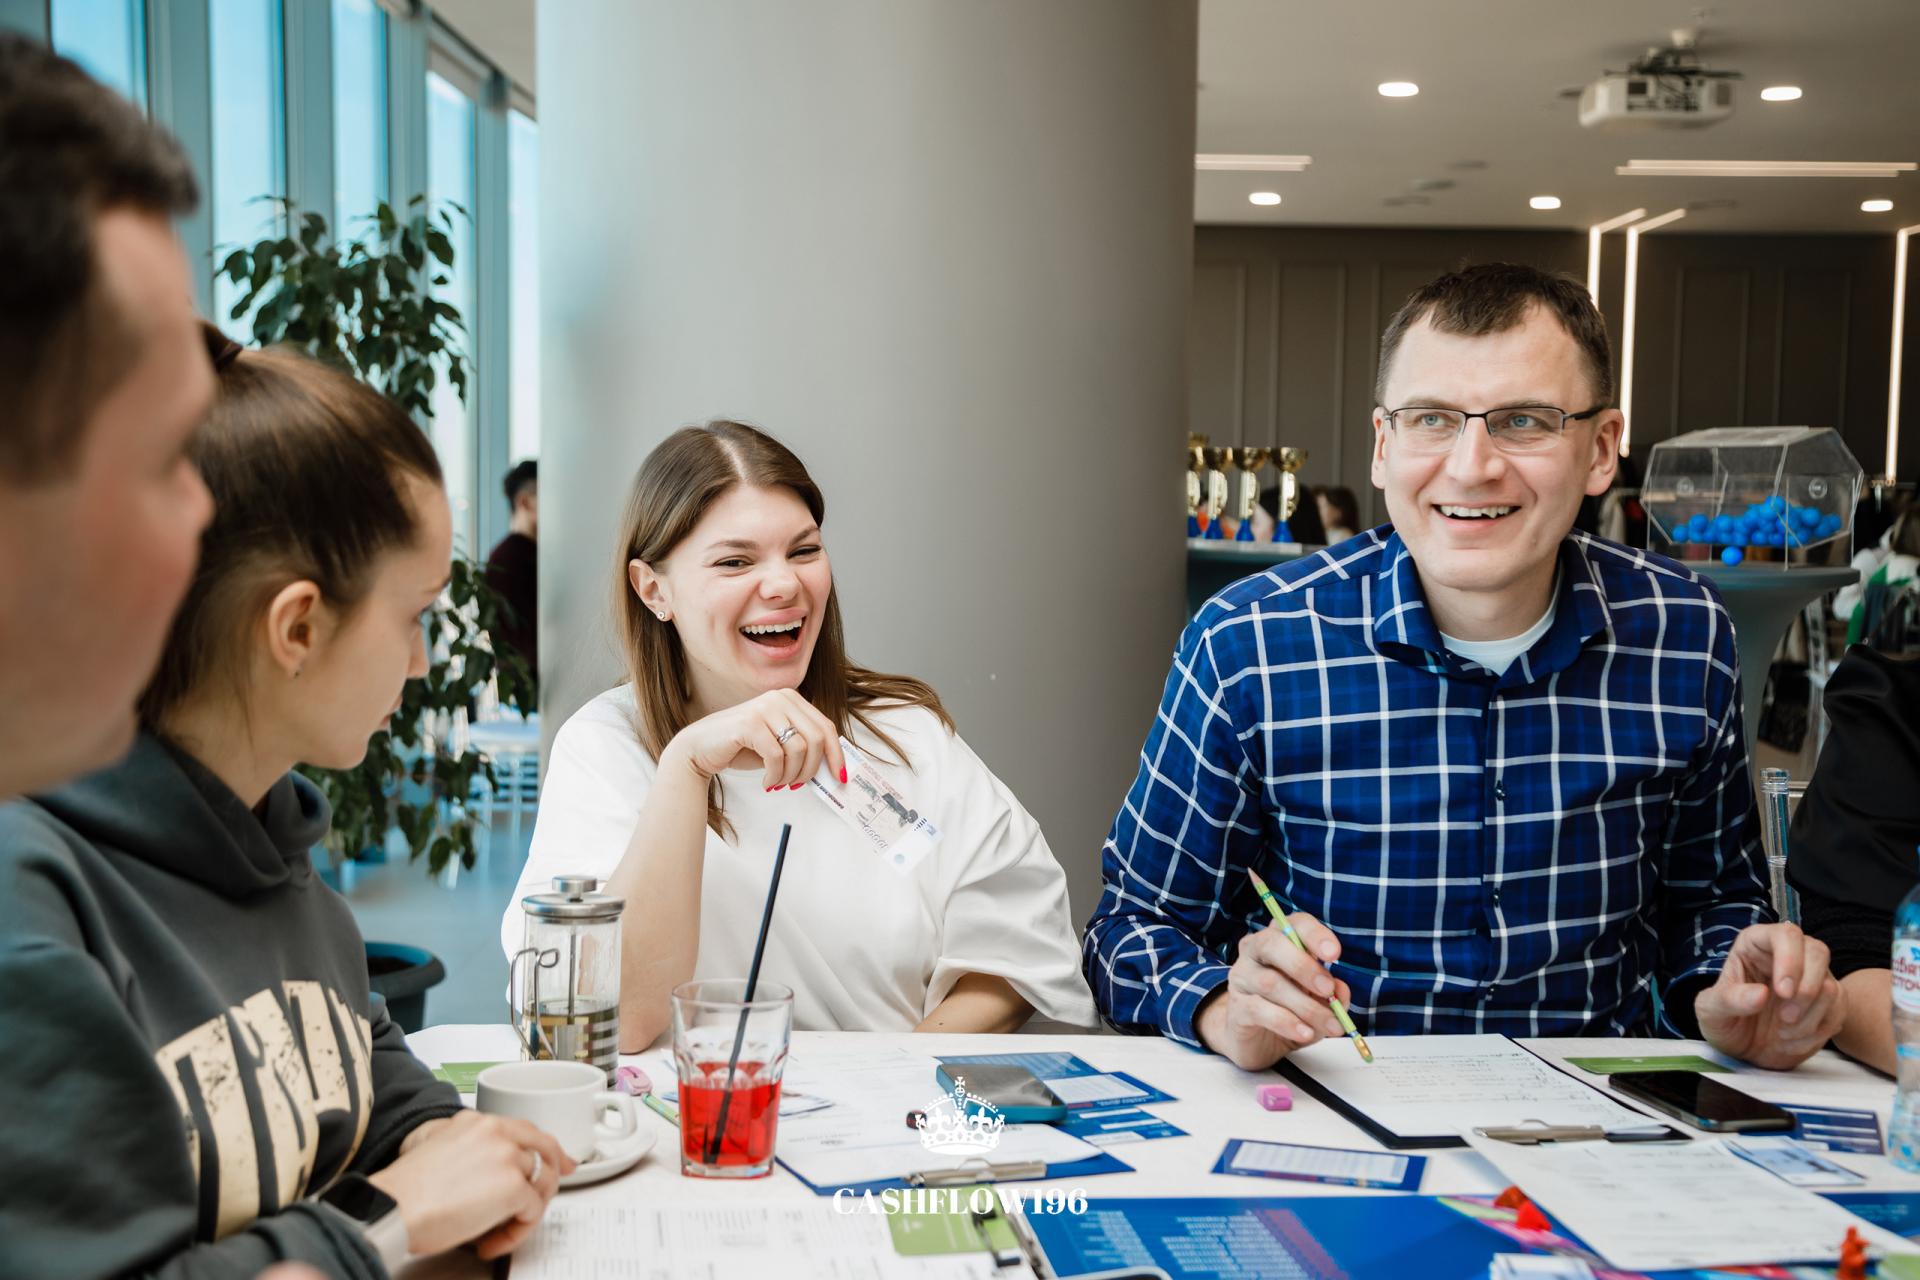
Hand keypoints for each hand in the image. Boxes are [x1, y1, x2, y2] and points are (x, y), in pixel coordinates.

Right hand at [368, 1109, 573, 1259]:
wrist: (392, 1208)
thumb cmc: (404, 1191)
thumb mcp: (434, 1148)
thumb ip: (467, 1149)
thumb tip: (485, 1170)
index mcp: (476, 1122)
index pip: (524, 1130)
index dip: (545, 1149)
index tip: (557, 1161)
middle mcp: (496, 1132)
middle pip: (544, 1150)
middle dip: (552, 1175)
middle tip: (546, 1197)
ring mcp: (508, 1157)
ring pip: (543, 1183)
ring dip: (527, 1212)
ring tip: (502, 1231)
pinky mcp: (513, 1187)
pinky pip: (532, 1212)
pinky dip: (516, 1233)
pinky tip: (492, 1241)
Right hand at [665, 688, 845, 791]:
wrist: (701, 748)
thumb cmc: (741, 747)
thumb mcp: (778, 744)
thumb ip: (802, 747)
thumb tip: (832, 767)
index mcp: (791, 699)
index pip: (826, 726)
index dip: (836, 754)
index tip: (838, 776)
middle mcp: (780, 698)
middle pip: (817, 738)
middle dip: (812, 769)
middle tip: (798, 785)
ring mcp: (765, 708)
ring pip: (799, 749)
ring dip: (791, 775)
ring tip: (779, 783)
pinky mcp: (750, 723)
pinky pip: (776, 756)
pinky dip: (775, 776)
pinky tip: (767, 782)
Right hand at [1196, 914, 1350, 1070]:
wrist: (1257, 1040)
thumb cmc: (1290, 1010)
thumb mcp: (1319, 1001)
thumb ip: (1332, 993)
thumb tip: (1340, 990)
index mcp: (1279, 940)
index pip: (1294, 924)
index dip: (1314, 934)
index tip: (1334, 954)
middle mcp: (1254, 952)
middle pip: (1272, 944)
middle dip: (1304, 966)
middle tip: (1328, 990)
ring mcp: (1241, 977)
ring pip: (1270, 982)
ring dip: (1305, 1005)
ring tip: (1330, 1024)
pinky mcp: (1236, 1007)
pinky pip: (1259, 1009)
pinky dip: (1287, 1022)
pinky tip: (1305, 1033)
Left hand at [1694, 922, 1845, 1070]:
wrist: (1743, 1050)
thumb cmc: (1725, 1022)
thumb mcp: (1711, 1012)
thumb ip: (1730, 1000)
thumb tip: (1761, 993)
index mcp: (1756, 944)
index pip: (1786, 934)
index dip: (1790, 960)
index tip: (1783, 991)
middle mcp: (1789, 955)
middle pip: (1818, 952)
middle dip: (1806, 989)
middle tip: (1785, 1017)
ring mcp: (1812, 978)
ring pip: (1830, 985)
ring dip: (1809, 1017)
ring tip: (1781, 1032)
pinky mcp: (1827, 1003)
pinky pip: (1839, 1011)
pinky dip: (1817, 1032)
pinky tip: (1791, 1041)